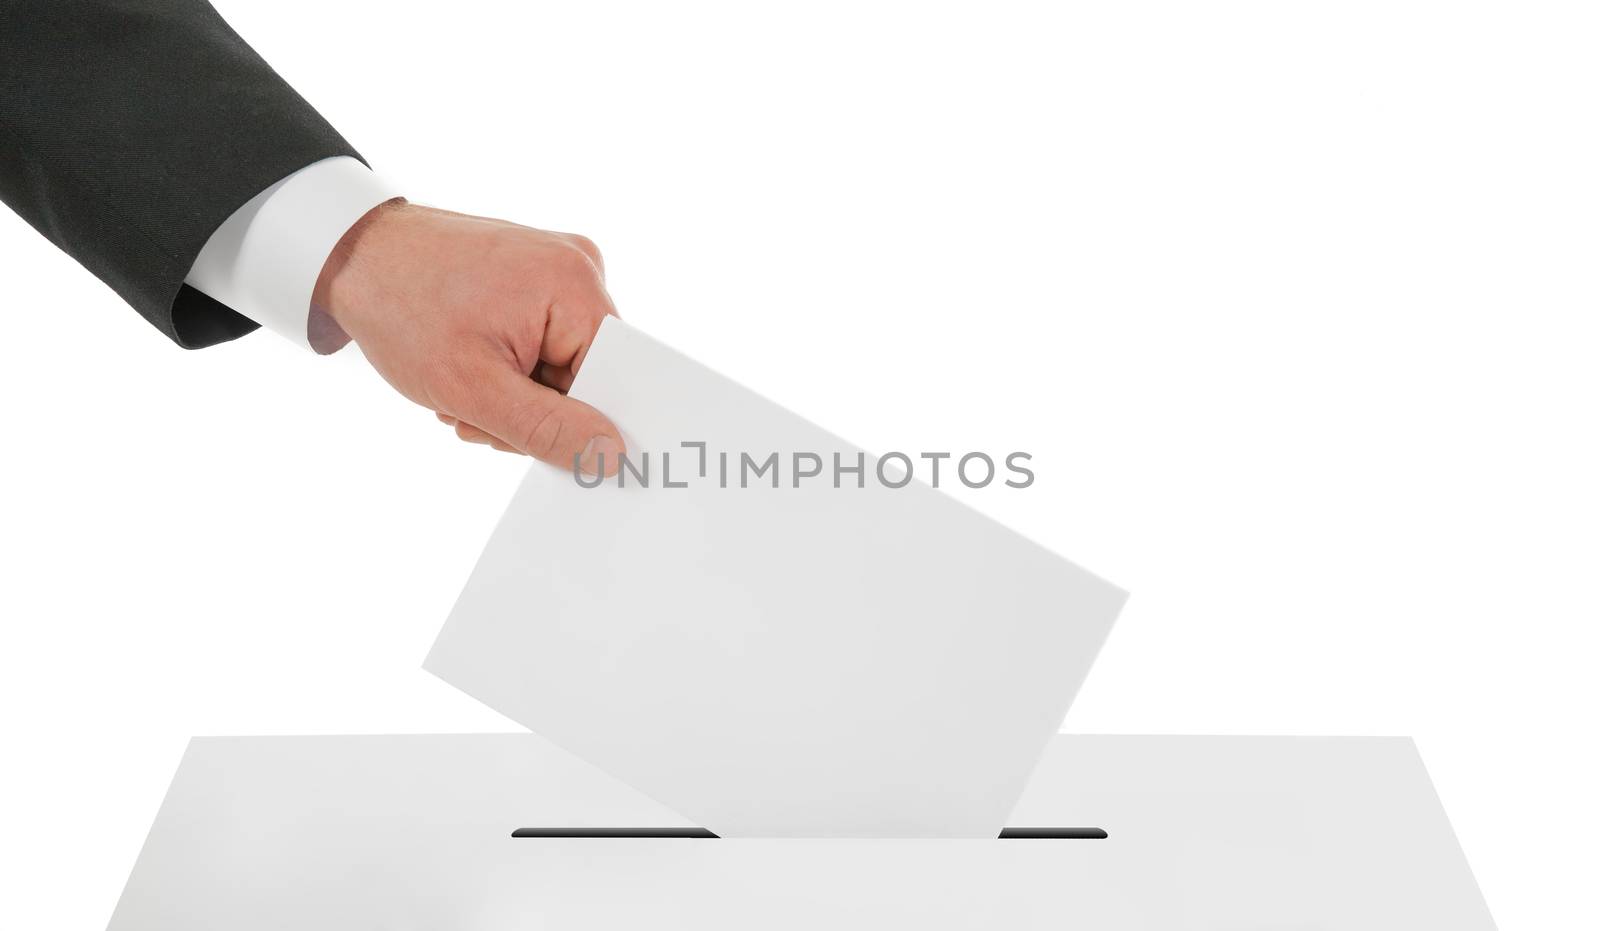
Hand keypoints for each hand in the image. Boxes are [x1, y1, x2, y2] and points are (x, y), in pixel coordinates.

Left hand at [312, 201, 623, 474]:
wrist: (350, 253)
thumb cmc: (401, 307)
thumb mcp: (473, 388)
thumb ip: (548, 428)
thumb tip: (611, 456)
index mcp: (575, 283)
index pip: (615, 376)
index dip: (582, 420)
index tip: (532, 439)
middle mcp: (579, 266)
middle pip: (589, 373)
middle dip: (535, 409)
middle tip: (477, 414)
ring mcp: (558, 267)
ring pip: (563, 366)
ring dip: (517, 394)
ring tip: (462, 388)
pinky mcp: (538, 274)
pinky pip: (546, 343)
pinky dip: (511, 369)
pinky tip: (472, 366)